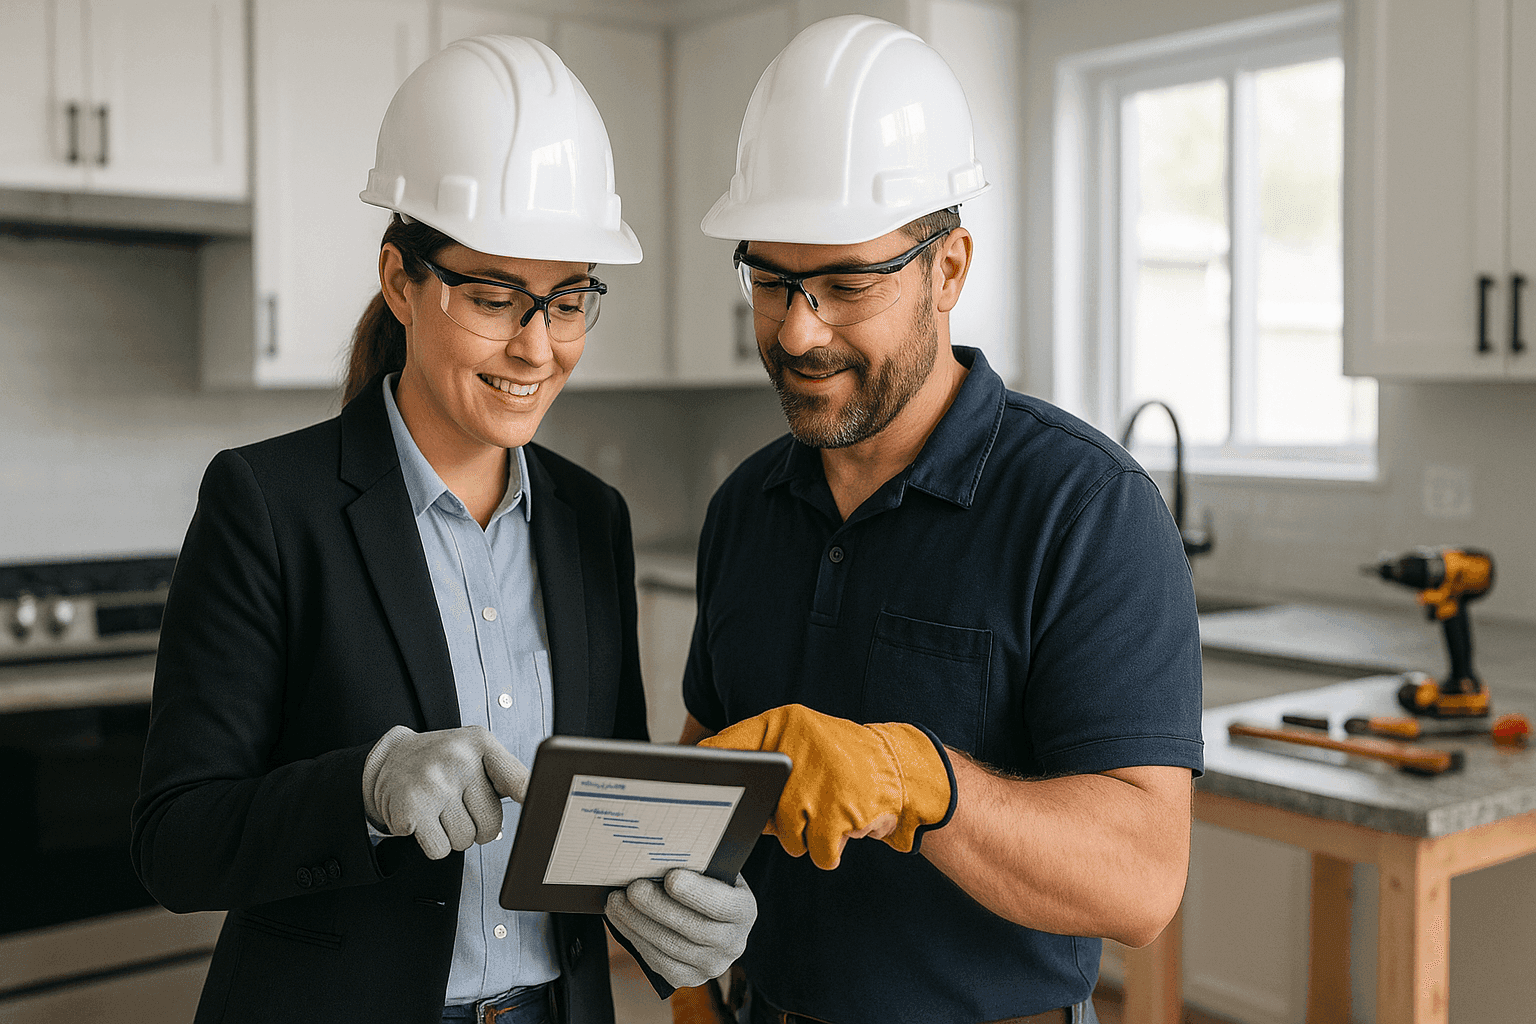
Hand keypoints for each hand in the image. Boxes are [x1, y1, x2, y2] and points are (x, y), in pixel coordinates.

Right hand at [361, 724, 528, 859]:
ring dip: (453, 834)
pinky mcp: (410, 808)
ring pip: (465, 841)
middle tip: (460, 806)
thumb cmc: (443, 761)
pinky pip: (439, 850)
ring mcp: (433, 783)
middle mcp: (458, 760)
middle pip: (492, 824)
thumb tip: (535, 813)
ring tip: (440, 809)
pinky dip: (433, 843)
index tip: (546, 817)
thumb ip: (507, 778)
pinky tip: (424, 819)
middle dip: (478, 826)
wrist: (390, 757)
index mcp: (481, 744)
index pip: (519, 781)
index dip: (533, 802)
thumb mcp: (477, 753)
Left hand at [605, 870, 754, 988]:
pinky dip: (636, 940)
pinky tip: (622, 921)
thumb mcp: (713, 871)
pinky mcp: (688, 978)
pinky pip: (659, 963)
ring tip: (616, 902)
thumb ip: (697, 866)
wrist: (710, 918)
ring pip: (670, 947)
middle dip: (657, 907)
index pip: (722, 905)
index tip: (671, 877)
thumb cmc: (706, 884)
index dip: (696, 893)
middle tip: (632, 888)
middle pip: (692, 928)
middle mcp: (733, 943)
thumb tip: (661, 854)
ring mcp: (711, 965)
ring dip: (638, 923)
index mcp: (744, 911)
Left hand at [700, 704, 951, 868]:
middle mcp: (798, 746)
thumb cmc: (844, 764)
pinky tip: (844, 827)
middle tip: (802, 808)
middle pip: (760, 802)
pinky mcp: (841, 812)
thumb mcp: (804, 743)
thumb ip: (765, 759)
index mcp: (785, 723)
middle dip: (777, 818)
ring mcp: (821, 780)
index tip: (698, 789)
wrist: (905, 769)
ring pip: (787, 833)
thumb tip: (719, 790)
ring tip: (829, 814)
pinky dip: (829, 850)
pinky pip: (817, 851)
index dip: (712, 772)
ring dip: (806, 837)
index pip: (728, 747)